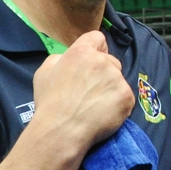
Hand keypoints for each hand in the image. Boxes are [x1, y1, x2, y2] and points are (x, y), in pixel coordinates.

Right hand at [32, 31, 133, 147]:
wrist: (61, 131)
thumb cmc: (50, 103)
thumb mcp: (44, 73)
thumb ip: (59, 59)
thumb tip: (67, 57)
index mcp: (81, 52)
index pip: (97, 38)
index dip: (96, 48)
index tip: (92, 62)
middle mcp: (102, 61)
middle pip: (111, 61)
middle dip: (104, 73)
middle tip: (91, 91)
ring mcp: (117, 78)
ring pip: (119, 80)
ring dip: (111, 89)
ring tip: (95, 106)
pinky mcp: (127, 96)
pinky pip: (126, 97)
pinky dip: (118, 105)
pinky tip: (104, 114)